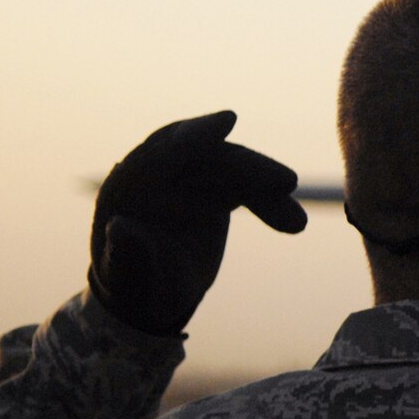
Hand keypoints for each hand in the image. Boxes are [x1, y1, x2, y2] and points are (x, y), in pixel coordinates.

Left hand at [89, 111, 307, 335]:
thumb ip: (127, 254)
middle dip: (248, 167)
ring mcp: (188, 181)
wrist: (154, 298)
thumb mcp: (131, 279)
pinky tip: (294, 224)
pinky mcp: (213, 189)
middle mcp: (157, 177)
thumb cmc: (136, 289)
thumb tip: (121, 226)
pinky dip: (271, 204)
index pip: (160, 154)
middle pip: (207, 158)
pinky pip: (248, 188)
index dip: (193, 136)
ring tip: (297, 224)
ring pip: (234, 172)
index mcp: (126, 190)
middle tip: (288, 182)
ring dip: (268, 192)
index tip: (229, 120)